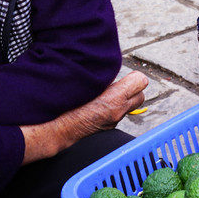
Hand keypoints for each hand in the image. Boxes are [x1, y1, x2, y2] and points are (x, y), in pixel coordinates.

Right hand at [21, 70, 147, 163]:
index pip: (141, 81)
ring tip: (107, 92)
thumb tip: (109, 68)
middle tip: (117, 83)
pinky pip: (119, 112)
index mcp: (114, 100)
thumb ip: (103, 75)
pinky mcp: (109, 126)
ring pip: (130, 104)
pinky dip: (114, 105)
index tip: (123, 75)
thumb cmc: (66, 106)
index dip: (132, 75)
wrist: (57, 130)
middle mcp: (118, 112)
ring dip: (124, 97)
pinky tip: (99, 103)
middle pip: (141, 94)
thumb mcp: (85, 82)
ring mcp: (114, 121)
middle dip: (132, 87)